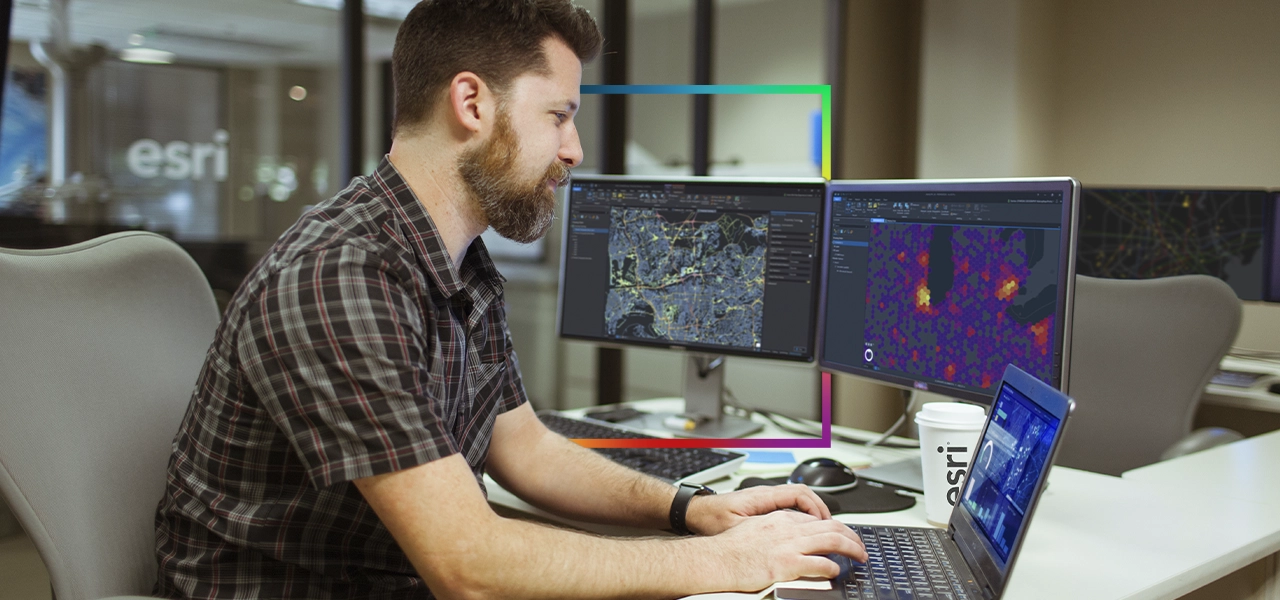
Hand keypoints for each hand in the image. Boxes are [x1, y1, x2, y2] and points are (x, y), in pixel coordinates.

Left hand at [686, 483, 830, 535]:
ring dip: (811, 512)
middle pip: (803, 494)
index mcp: (762, 496)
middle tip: (831, 527)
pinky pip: (788, 505)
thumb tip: (780, 536)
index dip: (816, 507)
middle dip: (820, 509)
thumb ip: (758, 530)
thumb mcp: (736, 527)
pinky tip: (803, 529)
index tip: (825, 522)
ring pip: (796, 499)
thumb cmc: (710, 517)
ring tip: (822, 529)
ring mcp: (764, 498)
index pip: (799, 494)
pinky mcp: (761, 505)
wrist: (694, 511)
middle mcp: (765, 494)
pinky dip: (800, 515)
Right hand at [701, 510, 867, 592]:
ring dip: (851, 548)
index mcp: (782, 519)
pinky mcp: (786, 564)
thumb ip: (777, 530)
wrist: (717, 559)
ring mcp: (789, 546)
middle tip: (860, 546)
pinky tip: (835, 572)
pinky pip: (819, 564)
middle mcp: (789, 528)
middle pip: (831, 526)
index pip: (818, 519)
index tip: (843, 536)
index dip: (836, 527)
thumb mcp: (756, 528)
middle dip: (851, 536)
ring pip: (832, 540)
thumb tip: (793, 537)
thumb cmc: (731, 548)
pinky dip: (832, 567)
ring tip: (859, 556)